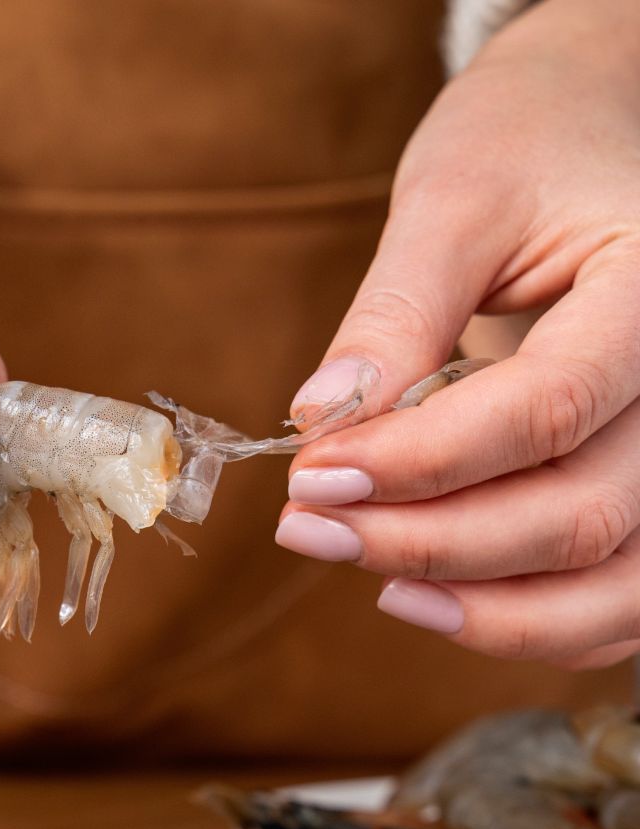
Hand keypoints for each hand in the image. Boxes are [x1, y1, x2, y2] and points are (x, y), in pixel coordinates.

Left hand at [274, 0, 639, 666]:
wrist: (592, 126)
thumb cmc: (528, 141)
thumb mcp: (454, 201)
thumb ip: (394, 315)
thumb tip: (321, 422)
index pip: (544, 410)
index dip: (419, 460)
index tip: (312, 473)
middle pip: (580, 514)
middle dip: (428, 541)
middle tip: (307, 527)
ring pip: (616, 582)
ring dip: (481, 606)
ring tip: (364, 579)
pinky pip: (618, 588)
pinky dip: (529, 616)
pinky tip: (429, 595)